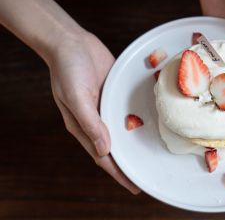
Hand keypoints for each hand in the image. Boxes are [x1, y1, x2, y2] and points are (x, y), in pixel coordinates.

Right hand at [48, 31, 139, 193]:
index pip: (103, 157)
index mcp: (83, 126)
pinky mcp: (115, 94)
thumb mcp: (76, 96)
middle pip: (115, 147)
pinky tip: (151, 124)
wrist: (71, 42)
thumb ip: (90, 123)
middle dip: (129, 162)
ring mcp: (107, 106)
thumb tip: (105, 150)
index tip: (134, 185)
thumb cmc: (68, 69)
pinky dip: (137, 120)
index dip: (118, 173)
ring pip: (123, 131)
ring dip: (134, 142)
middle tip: (149, 174)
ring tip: (153, 153)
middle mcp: (97, 120)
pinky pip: (128, 111)